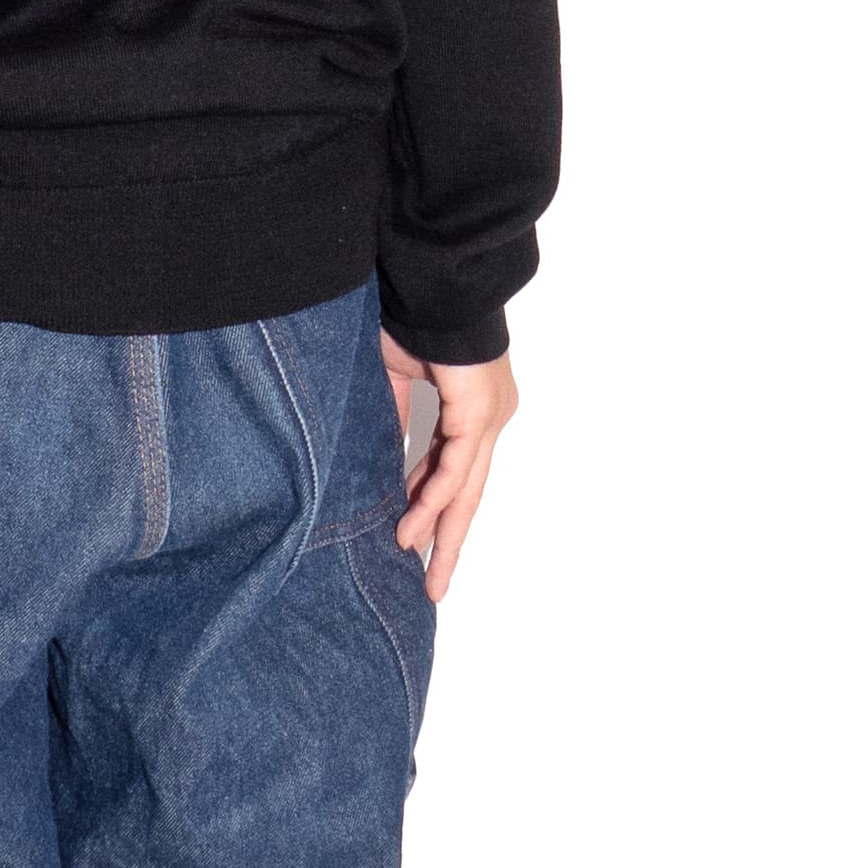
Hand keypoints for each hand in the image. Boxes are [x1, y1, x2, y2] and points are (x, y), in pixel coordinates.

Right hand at [380, 333, 518, 602]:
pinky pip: (454, 469)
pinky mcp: (479, 414)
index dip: (432, 508)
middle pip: (467, 493)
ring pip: (465, 490)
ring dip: (442, 534)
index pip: (452, 471)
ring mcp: (488, 418)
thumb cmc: (412, 316)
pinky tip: (413, 530)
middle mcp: (487, 418)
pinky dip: (432, 500)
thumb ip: (393, 417)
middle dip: (449, 541)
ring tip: (424, 574)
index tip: (413, 541)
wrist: (431, 281)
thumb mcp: (395, 376)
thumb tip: (378, 454)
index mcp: (472, 408)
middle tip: (433, 586)